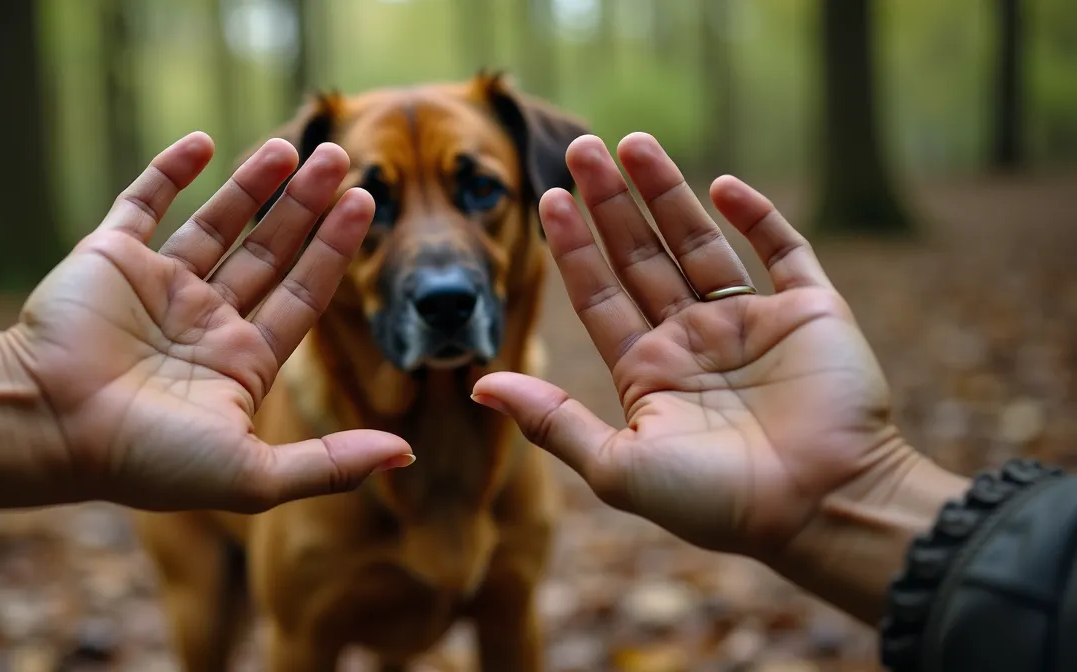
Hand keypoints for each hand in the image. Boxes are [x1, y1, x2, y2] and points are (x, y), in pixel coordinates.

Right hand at [0, 133, 412, 511]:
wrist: (47, 426)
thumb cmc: (146, 459)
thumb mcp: (252, 474)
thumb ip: (329, 464)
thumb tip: (406, 456)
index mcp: (238, 363)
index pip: (303, 293)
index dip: (335, 249)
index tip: (367, 203)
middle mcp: (203, 321)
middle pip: (270, 251)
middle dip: (307, 205)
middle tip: (342, 155)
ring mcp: (156, 287)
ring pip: (218, 222)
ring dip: (255, 183)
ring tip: (292, 143)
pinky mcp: (109, 257)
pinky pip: (144, 202)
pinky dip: (172, 171)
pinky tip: (205, 141)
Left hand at [472, 134, 959, 597]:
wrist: (823, 510)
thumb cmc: (717, 501)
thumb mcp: (616, 466)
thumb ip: (551, 419)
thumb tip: (478, 385)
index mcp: (650, 373)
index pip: (599, 295)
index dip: (574, 248)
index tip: (548, 199)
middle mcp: (694, 341)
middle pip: (641, 256)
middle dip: (609, 203)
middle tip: (578, 146)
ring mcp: (752, 322)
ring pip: (699, 241)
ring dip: (667, 193)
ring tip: (632, 143)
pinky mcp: (810, 312)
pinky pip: (782, 251)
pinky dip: (758, 216)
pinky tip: (723, 184)